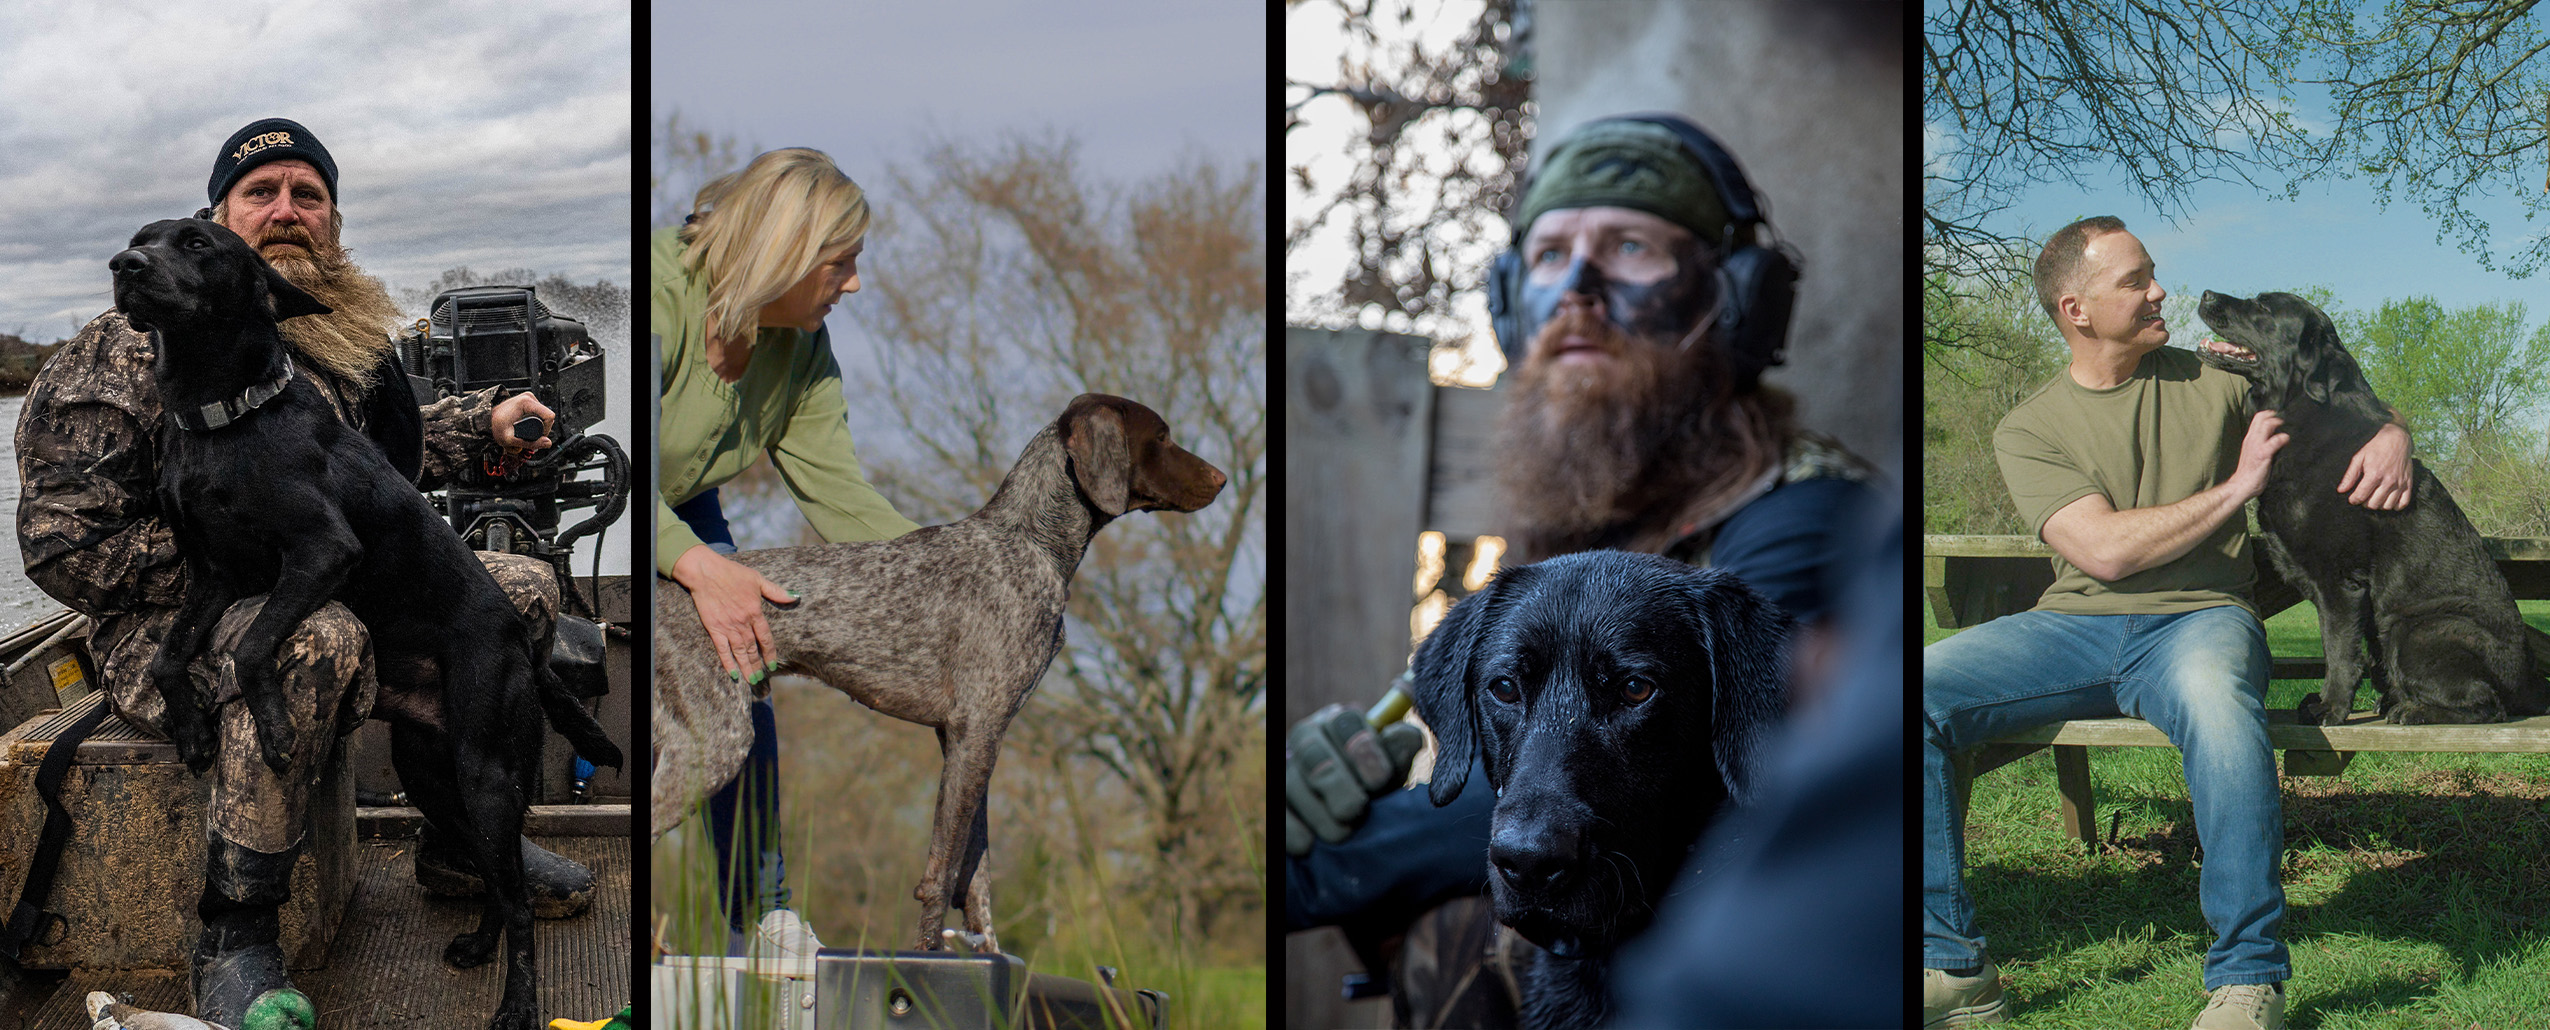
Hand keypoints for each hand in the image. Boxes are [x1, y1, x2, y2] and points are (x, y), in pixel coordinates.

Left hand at [491, 392, 555, 452]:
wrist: (486, 420)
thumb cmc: (495, 426)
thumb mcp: (511, 439)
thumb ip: (530, 443)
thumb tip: (547, 443)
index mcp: (526, 402)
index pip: (549, 416)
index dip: (546, 429)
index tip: (537, 437)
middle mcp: (528, 397)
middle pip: (547, 416)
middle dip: (542, 429)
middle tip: (529, 436)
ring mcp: (528, 398)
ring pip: (544, 415)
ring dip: (539, 426)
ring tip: (526, 431)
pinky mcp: (528, 401)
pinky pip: (539, 413)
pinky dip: (536, 421)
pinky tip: (527, 426)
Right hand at [671, 544, 793, 681]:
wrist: (706, 572)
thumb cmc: (732, 573)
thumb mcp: (757, 579)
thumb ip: (776, 591)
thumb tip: (795, 597)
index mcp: (755, 612)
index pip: (765, 638)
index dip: (770, 652)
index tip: (773, 664)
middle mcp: (742, 623)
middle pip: (752, 649)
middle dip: (758, 664)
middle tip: (762, 678)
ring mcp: (728, 627)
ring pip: (739, 652)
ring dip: (746, 667)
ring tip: (752, 680)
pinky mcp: (714, 628)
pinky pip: (722, 649)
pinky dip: (727, 662)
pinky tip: (733, 673)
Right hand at [1282, 703, 1425, 855]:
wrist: (1356, 815)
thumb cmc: (1377, 782)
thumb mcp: (1393, 765)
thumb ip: (1400, 749)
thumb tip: (1398, 735)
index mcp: (1341, 722)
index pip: (1345, 722)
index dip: (1361, 750)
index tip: (1378, 781)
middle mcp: (1308, 737)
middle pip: (1314, 753)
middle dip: (1335, 784)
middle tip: (1354, 811)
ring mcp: (1288, 767)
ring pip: (1292, 783)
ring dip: (1317, 813)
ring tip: (1341, 836)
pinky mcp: (1276, 799)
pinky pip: (1277, 812)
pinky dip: (1291, 829)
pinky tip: (1308, 845)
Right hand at [2225, 409, 2288, 501]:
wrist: (2242, 485)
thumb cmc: (2249, 471)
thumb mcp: (2253, 453)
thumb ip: (2262, 443)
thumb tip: (2274, 436)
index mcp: (2249, 439)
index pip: (2257, 419)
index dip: (2268, 414)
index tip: (2277, 417)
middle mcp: (2252, 439)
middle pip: (2261, 418)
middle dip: (2274, 416)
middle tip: (2283, 420)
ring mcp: (2257, 446)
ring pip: (2267, 425)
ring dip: (2278, 424)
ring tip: (2285, 428)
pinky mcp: (2263, 454)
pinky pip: (2274, 441)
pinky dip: (2282, 438)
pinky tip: (2286, 440)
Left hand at [2337, 421, 2411, 510]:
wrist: (2398, 439)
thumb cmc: (2376, 447)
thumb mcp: (2359, 457)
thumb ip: (2350, 475)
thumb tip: (2341, 490)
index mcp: (2374, 474)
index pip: (2361, 496)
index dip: (2354, 500)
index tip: (2352, 498)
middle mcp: (2388, 481)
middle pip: (2374, 504)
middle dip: (2365, 503)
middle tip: (2363, 496)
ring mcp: (2400, 483)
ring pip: (2387, 506)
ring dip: (2379, 505)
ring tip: (2374, 498)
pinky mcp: (2409, 484)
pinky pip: (2403, 503)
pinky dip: (2395, 506)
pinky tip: (2388, 500)